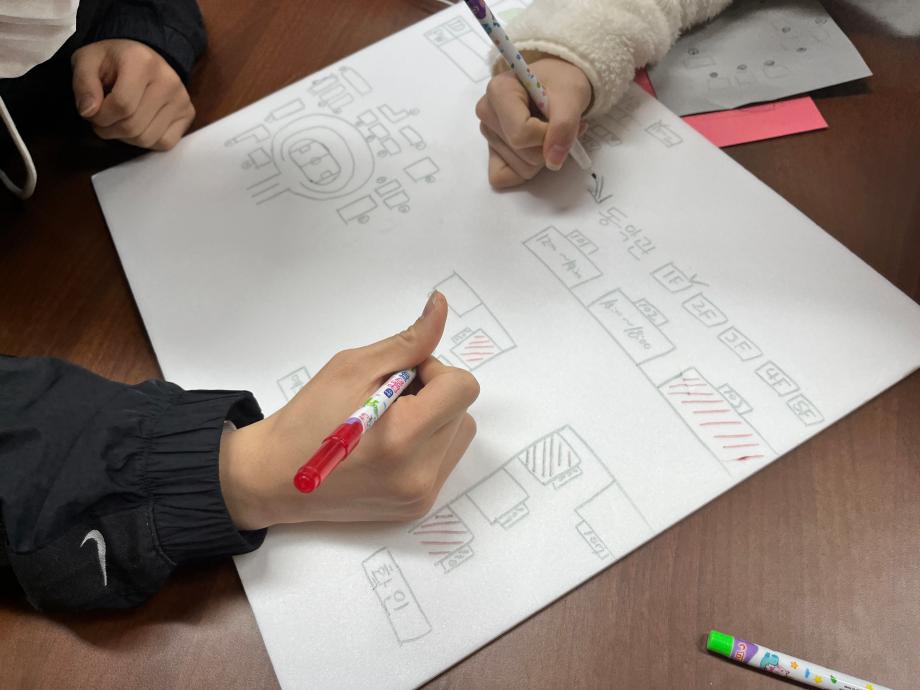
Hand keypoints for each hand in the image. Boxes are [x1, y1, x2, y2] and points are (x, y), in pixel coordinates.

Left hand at [71, 39, 195, 150]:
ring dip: (126, 138)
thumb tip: (88, 112)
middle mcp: (168, 80)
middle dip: (109, 130)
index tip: (91, 112)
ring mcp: (181, 99)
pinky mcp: (188, 113)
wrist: (145, 56)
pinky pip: (165, 142)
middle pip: (134, 126)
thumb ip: (83, 84)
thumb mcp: (87, 61)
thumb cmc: (113, 60)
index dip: (100, 117)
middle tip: (102, 120)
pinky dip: (147, 141)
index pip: (121, 105)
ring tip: (119, 122)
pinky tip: (139, 126)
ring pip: (147, 139)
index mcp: (141, 62)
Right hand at [219, 291, 479, 529]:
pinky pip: (444, 460)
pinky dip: (426, 444)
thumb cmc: (309, 417)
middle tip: (387, 400)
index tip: (401, 378)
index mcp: (404, 437)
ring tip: (389, 424)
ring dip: (434, 419)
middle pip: (462, 411)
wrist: (275, 477)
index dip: (435, 373)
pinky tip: (390, 445)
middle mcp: (419, 473)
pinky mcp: (418, 506)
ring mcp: (421, 495)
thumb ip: (408, 341)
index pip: (462, 388)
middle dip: (432, 396)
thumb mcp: (354, 366)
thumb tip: (442, 305)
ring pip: (458, 434)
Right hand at [476, 57, 591, 187]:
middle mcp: (487, 113)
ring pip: (520, 168)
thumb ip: (564, 126)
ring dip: (543, 156)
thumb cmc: (561, 83)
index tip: (560, 120)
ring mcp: (488, 135)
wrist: (558, 84)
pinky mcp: (492, 153)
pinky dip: (527, 171)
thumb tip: (553, 161)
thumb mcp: (571, 96)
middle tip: (558, 125)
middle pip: (522, 153)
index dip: (548, 135)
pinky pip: (504, 177)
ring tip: (548, 132)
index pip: (521, 134)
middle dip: (548, 146)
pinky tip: (536, 149)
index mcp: (499, 91)